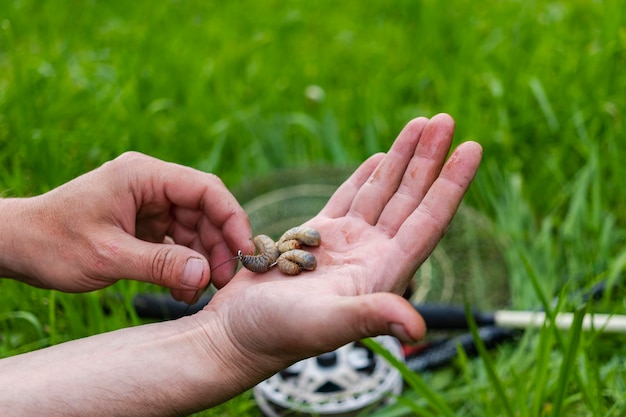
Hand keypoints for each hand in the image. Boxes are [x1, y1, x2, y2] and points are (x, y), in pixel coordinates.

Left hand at [0, 153, 252, 302]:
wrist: (17, 246)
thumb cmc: (52, 242)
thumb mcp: (108, 256)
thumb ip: (159, 264)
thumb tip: (205, 275)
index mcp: (143, 176)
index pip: (205, 189)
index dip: (231, 218)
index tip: (244, 251)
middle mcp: (150, 185)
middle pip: (204, 210)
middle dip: (217, 246)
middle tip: (224, 281)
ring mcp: (148, 204)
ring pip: (194, 228)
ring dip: (201, 259)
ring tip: (199, 292)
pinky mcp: (144, 222)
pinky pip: (176, 240)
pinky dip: (183, 264)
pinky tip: (183, 288)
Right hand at [198, 113, 482, 375]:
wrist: (238, 334)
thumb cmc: (278, 334)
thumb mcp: (326, 324)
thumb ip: (370, 317)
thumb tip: (417, 327)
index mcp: (382, 271)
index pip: (428, 220)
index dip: (451, 184)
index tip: (471, 148)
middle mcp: (371, 254)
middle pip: (410, 198)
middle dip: (429, 158)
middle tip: (446, 119)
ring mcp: (346, 244)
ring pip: (381, 191)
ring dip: (402, 159)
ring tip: (420, 124)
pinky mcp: (317, 237)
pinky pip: (349, 197)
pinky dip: (365, 176)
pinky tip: (380, 158)